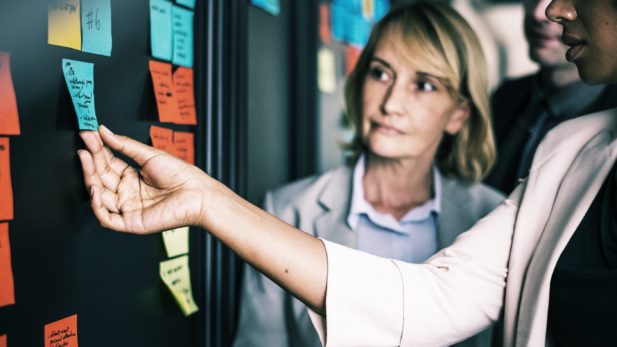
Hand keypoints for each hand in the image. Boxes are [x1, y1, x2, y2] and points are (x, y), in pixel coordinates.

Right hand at [78, 125, 208, 233]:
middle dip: (90, 162)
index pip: (108, 164)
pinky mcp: (131, 223)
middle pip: (101, 178)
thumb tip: (104, 131)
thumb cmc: (181, 175)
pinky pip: (107, 218)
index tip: (87, 134)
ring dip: (90, 179)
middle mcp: (128, 193)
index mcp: (132, 178)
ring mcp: (128, 209)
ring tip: (86, 159)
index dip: (97, 151)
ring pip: (100, 197)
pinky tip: (94, 188)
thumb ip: (125, 145)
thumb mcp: (150, 155)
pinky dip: (97, 206)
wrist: (198, 193)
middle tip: (83, 145)